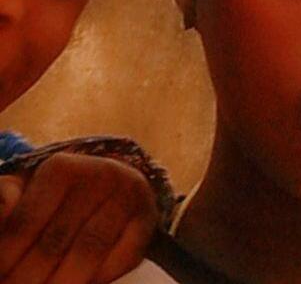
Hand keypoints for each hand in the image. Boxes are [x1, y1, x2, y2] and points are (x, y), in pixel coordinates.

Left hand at [0, 152, 157, 283]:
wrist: (111, 187)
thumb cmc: (58, 199)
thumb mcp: (28, 192)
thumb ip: (8, 198)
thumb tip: (5, 205)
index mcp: (61, 168)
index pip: (25, 222)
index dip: (6, 258)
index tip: (1, 276)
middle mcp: (98, 174)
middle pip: (54, 243)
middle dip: (29, 278)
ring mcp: (126, 194)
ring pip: (88, 252)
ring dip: (62, 283)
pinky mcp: (147, 218)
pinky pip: (122, 258)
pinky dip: (99, 278)